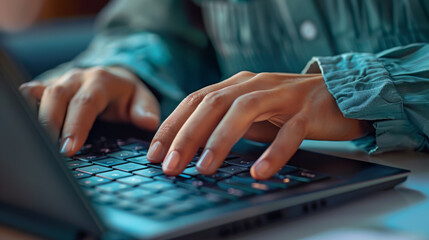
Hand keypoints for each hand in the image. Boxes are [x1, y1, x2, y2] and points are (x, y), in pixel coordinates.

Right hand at [19, 66, 159, 155]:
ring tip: (37, 143)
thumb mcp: (143, 100)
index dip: (76, 125)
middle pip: (57, 96)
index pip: (85, 103)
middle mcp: (77, 78)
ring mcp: (60, 81)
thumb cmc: (128, 96)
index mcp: (101, 82)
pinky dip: (28, 105)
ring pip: (42, 95)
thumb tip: (149, 122)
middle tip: (51, 151)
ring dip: (37, 118)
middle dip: (51, 124)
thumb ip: (146, 110)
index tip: (70, 148)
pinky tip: (25, 122)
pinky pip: (33, 93)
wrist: (115, 79)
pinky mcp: (48, 87)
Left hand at [146, 71, 368, 179]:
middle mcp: (255, 84)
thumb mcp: (251, 112)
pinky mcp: (308, 110)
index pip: (195, 100)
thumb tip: (192, 147)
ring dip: (219, 141)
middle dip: (187, 136)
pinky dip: (273, 152)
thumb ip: (225, 122)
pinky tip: (259, 172)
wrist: (339, 92)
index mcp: (237, 84)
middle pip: (212, 104)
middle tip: (171, 166)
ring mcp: (282, 95)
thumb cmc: (288, 107)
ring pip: (244, 111)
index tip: (155, 154)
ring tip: (203, 168)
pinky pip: (289, 132)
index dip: (172, 126)